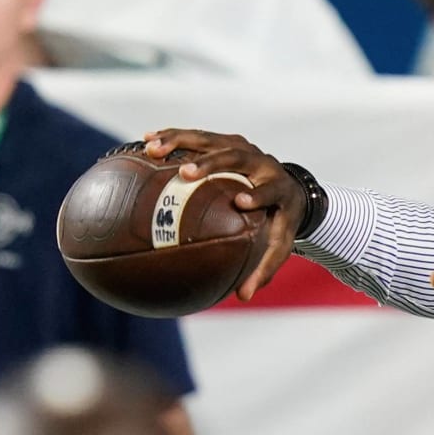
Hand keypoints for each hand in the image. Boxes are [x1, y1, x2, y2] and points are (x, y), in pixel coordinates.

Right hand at [144, 129, 304, 300]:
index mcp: (277, 188)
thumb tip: (244, 297)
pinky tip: (144, 142)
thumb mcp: (278, 246)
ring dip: (181, 141)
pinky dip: (172, 137)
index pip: (269, 191)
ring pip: (212, 140)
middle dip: (212, 162)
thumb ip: (264, 269)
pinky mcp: (225, 141)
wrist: (289, 189)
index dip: (257, 194)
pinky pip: (197, 138)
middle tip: (187, 173)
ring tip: (152, 149)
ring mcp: (242, 147)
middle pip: (236, 156)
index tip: (240, 202)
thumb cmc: (280, 222)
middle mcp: (260, 162)